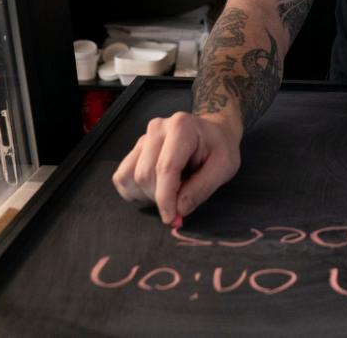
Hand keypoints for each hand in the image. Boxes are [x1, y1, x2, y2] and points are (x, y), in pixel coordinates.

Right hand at [112, 111, 240, 222]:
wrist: (213, 133)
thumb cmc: (220, 148)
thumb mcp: (224, 167)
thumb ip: (202, 189)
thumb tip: (178, 209)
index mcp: (181, 127)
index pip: (165, 168)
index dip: (166, 198)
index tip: (171, 218)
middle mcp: (157, 129)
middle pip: (145, 174)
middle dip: (160, 198)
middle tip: (180, 203)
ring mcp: (143, 138)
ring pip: (130, 176)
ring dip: (146, 195)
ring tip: (170, 192)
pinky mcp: (135, 149)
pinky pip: (122, 177)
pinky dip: (135, 191)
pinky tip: (155, 189)